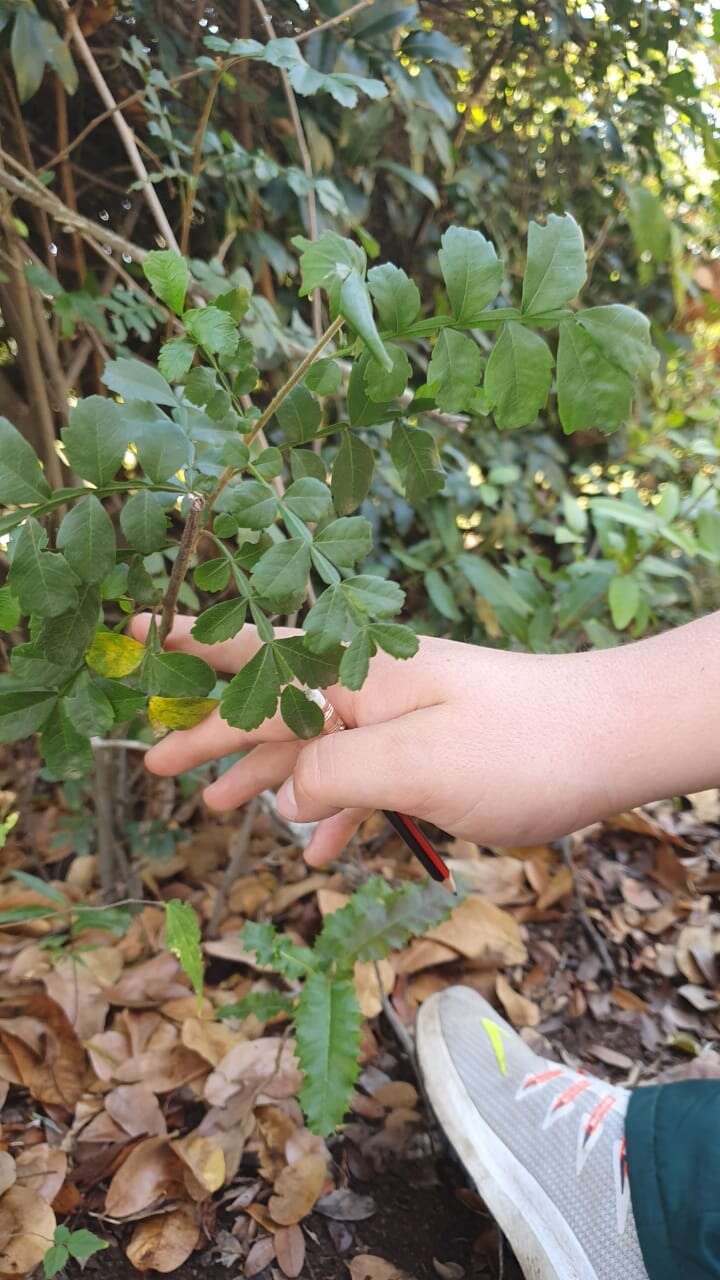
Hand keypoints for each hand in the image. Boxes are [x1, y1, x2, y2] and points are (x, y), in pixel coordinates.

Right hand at [130, 613, 624, 865]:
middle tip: (155, 761)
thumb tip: (282, 793)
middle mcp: (370, 687)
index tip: (133, 638)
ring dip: (264, 778)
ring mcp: (400, 718)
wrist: (613, 739)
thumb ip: (335, 772)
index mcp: (356, 675)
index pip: (255, 664)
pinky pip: (362, 777)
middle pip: (272, 705)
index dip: (190, 658)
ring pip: (313, 745)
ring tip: (213, 811)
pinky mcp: (428, 751)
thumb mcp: (416, 764)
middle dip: (212, 733)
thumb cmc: (520, 744)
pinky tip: (316, 850)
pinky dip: (335, 810)